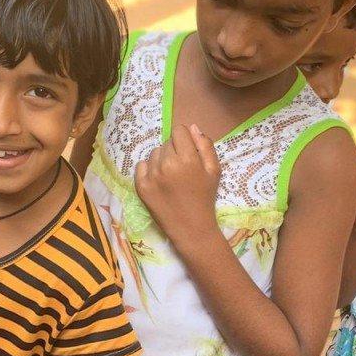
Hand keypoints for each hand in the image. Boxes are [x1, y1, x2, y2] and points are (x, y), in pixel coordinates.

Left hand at [134, 123, 220, 243]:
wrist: (191, 228)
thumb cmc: (205, 198)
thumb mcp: (214, 171)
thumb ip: (205, 146)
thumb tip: (193, 127)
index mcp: (187, 159)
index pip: (178, 131)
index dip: (185, 140)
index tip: (188, 153)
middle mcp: (167, 164)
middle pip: (167, 142)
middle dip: (174, 151)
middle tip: (182, 169)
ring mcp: (152, 176)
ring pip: (154, 154)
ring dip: (162, 160)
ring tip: (170, 177)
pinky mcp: (141, 186)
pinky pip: (141, 165)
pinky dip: (149, 170)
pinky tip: (159, 181)